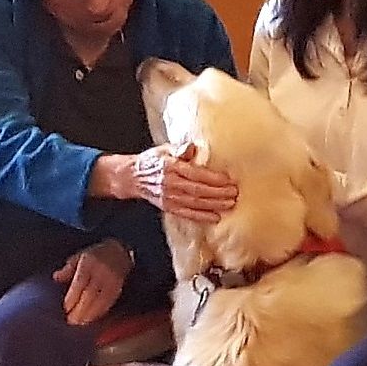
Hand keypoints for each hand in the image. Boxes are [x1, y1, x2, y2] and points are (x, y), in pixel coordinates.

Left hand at [56, 240, 132, 326]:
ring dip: (90, 314)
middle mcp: (101, 272)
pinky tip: (93, 318)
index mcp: (89, 263)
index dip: (73, 297)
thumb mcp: (79, 257)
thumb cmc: (95, 255)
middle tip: (72, 321)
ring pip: (100, 300)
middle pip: (90, 294)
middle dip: (81, 309)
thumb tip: (56, 278)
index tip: (66, 308)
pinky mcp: (118, 288)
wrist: (119, 251)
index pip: (80, 282)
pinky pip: (109, 302)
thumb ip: (68, 269)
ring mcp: (111, 280)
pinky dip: (100, 312)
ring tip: (81, 323)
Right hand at [98, 145, 240, 219]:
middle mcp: (170, 184)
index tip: (228, 180)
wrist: (132, 176)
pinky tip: (215, 217)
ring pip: (195, 203)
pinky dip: (202, 217)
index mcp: (171, 167)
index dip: (213, 179)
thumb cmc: (152, 161)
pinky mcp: (168, 207)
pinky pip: (187, 214)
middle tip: (234, 193)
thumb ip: (180, 150)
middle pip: (198, 190)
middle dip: (218, 193)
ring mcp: (169, 197)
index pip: (196, 174)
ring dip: (214, 205)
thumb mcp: (165, 150)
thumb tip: (192, 148)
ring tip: (230, 204)